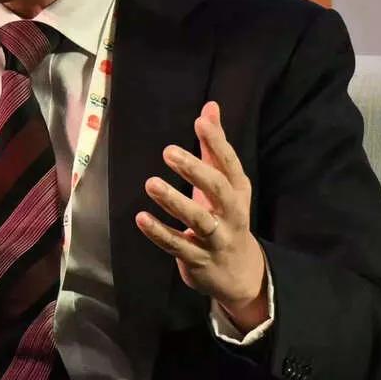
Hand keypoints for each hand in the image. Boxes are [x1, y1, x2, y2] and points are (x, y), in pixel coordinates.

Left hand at [135, 101, 267, 329]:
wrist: (240, 274)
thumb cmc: (226, 217)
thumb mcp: (225, 183)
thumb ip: (215, 146)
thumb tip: (210, 106)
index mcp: (238, 191)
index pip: (229, 164)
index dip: (217, 142)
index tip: (200, 121)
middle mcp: (232, 214)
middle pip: (218, 191)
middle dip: (196, 170)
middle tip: (169, 152)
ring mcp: (216, 239)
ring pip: (198, 221)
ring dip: (175, 202)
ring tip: (150, 183)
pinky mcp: (198, 260)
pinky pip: (177, 246)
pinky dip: (159, 233)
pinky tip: (141, 218)